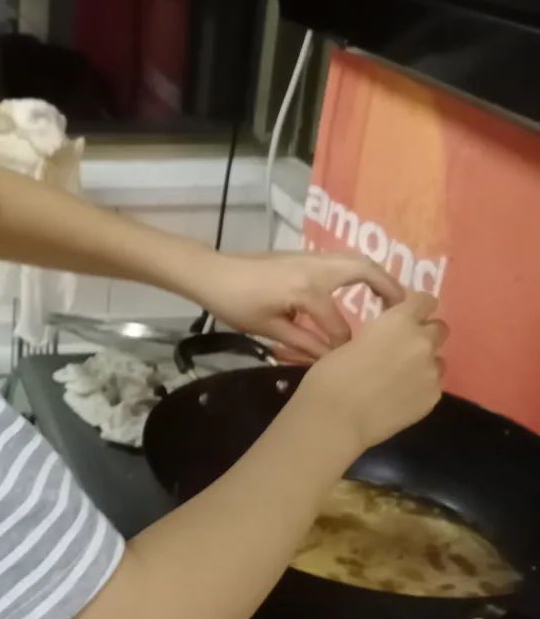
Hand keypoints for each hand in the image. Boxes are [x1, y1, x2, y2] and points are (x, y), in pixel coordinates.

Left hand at [192, 251, 405, 361]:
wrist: (213, 273)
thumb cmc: (236, 304)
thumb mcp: (269, 329)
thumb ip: (304, 344)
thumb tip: (333, 360)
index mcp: (306, 290)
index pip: (339, 324)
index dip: (345, 346)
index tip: (351, 362)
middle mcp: (316, 267)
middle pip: (365, 272)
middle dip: (389, 291)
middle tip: (406, 313)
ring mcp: (312, 257)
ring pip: (357, 260)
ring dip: (378, 277)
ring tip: (392, 302)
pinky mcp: (306, 255)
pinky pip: (344, 260)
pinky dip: (362, 272)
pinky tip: (364, 291)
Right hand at [299, 292, 446, 451]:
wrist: (336, 417)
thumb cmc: (331, 375)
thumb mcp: (352, 341)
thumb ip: (379, 335)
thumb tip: (385, 340)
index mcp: (399, 321)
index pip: (426, 301)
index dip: (417, 307)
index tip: (405, 315)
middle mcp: (422, 342)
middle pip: (439, 329)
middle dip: (424, 334)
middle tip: (402, 348)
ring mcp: (431, 371)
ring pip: (438, 360)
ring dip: (424, 363)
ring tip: (400, 377)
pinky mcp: (433, 398)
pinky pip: (432, 385)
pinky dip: (419, 388)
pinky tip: (398, 398)